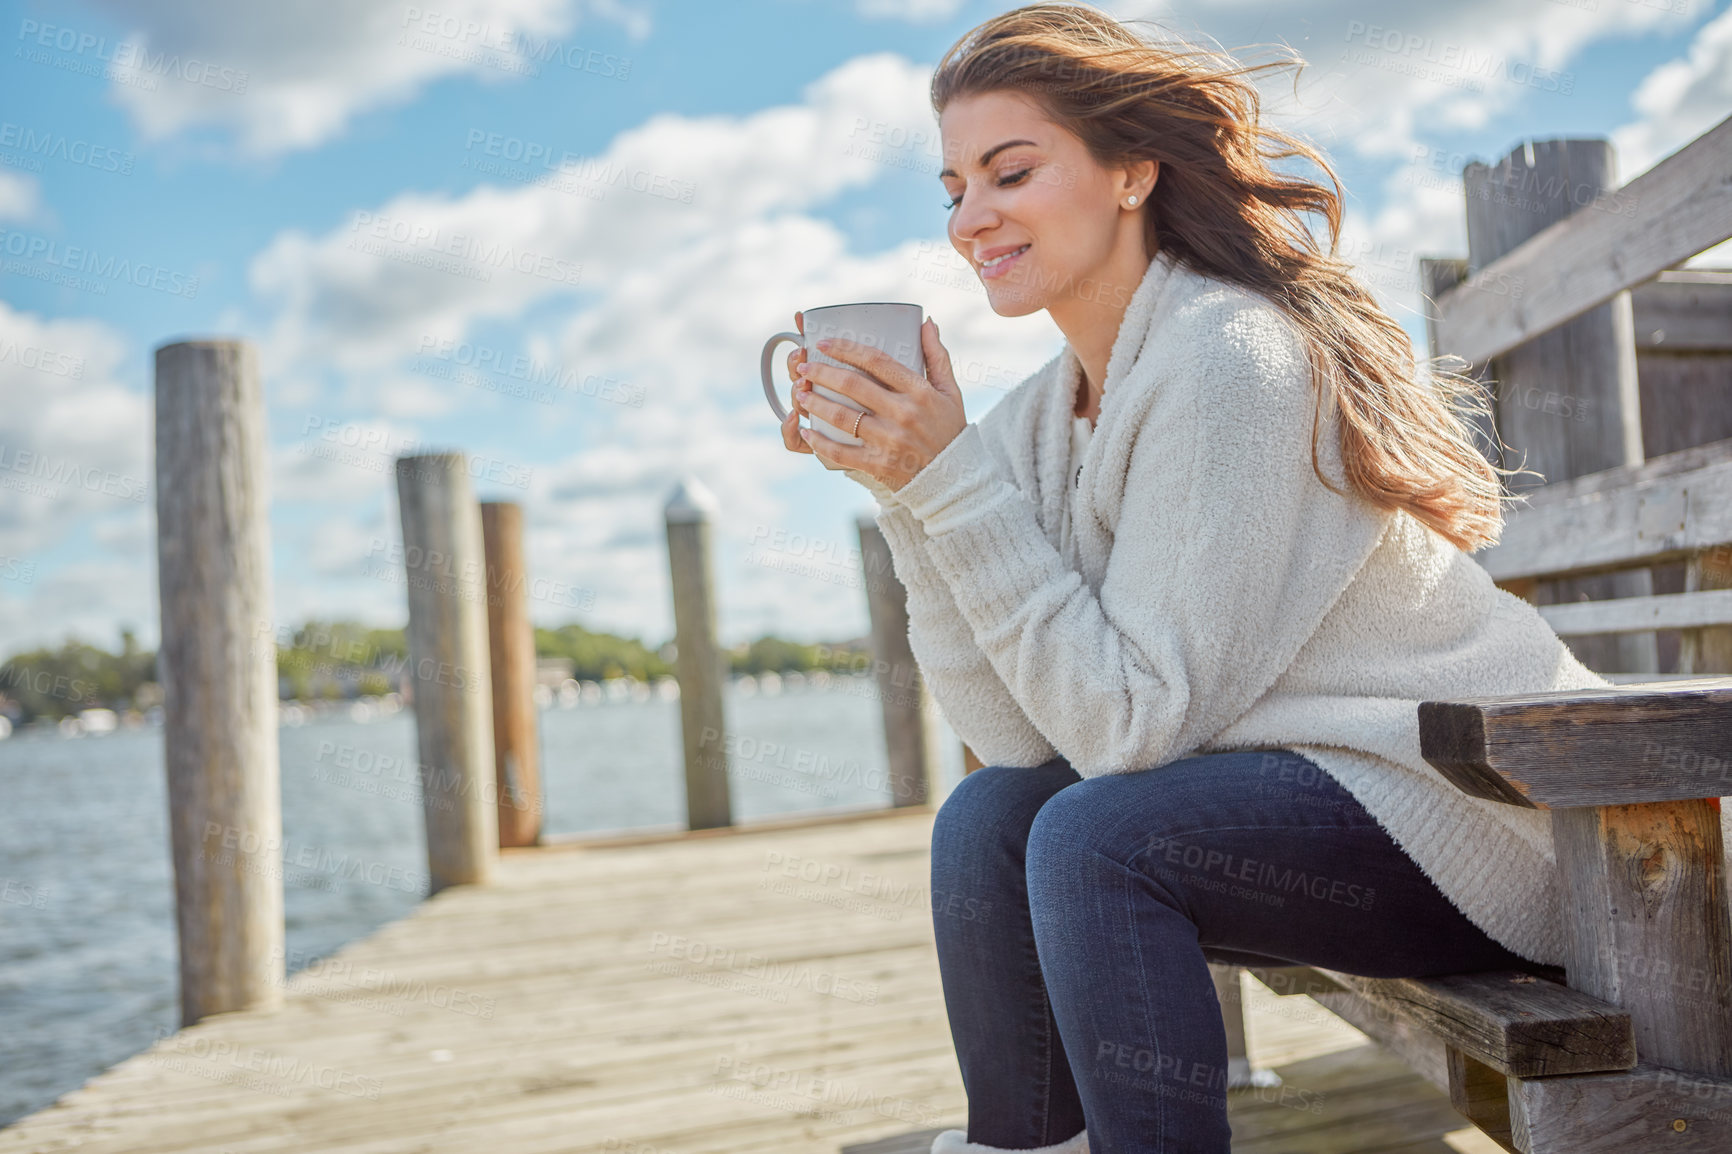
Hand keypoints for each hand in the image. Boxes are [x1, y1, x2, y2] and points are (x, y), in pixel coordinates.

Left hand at [789, 316, 966, 490]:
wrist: (953, 477)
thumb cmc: (949, 429)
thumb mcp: (950, 391)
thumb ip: (937, 356)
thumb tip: (927, 322)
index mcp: (918, 391)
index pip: (876, 360)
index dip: (846, 349)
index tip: (823, 343)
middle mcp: (902, 413)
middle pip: (852, 385)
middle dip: (821, 373)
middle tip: (803, 367)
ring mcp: (888, 440)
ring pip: (842, 416)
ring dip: (816, 403)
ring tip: (800, 393)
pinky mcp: (878, 464)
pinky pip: (841, 451)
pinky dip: (819, 442)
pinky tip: (806, 431)